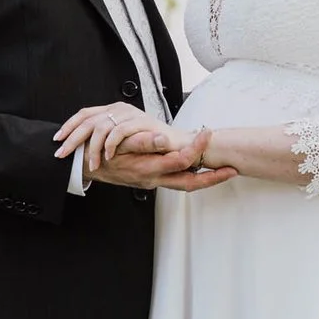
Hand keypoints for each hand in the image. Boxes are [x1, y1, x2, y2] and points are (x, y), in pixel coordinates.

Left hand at [55, 103, 163, 178]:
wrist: (174, 144)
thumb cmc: (149, 143)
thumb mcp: (122, 139)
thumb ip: (105, 137)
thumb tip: (82, 146)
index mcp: (113, 110)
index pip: (85, 113)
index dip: (69, 126)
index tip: (58, 139)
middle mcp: (119, 109)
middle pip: (88, 120)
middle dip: (72, 138)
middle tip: (63, 153)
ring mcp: (130, 114)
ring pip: (101, 128)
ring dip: (93, 148)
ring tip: (92, 164)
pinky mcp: (140, 121)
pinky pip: (118, 132)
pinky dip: (110, 146)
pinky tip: (108, 157)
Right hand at [90, 125, 237, 191]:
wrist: (85, 168)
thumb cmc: (99, 154)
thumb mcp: (118, 144)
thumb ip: (140, 142)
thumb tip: (161, 139)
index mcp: (147, 168)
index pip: (181, 161)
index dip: (197, 148)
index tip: (207, 133)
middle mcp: (153, 179)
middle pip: (190, 183)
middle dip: (213, 179)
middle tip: (232, 170)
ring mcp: (154, 181)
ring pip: (185, 184)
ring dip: (205, 179)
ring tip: (223, 171)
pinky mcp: (153, 179)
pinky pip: (177, 181)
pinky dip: (191, 176)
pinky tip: (200, 167)